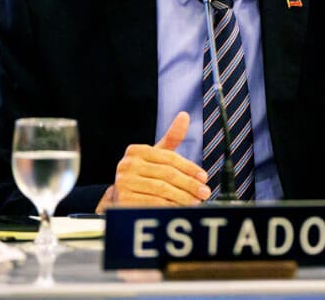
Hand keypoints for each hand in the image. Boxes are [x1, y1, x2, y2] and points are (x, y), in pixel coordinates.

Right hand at [96, 112, 210, 211]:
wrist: (120, 197)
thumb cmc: (143, 175)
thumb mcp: (156, 156)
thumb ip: (171, 138)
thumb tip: (184, 115)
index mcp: (136, 150)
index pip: (169, 158)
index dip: (189, 167)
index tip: (204, 177)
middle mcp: (127, 164)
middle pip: (167, 174)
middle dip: (189, 184)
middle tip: (204, 192)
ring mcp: (123, 182)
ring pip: (162, 189)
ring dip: (182, 197)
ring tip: (196, 202)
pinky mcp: (123, 199)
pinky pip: (153, 203)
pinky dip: (169, 207)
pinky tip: (180, 208)